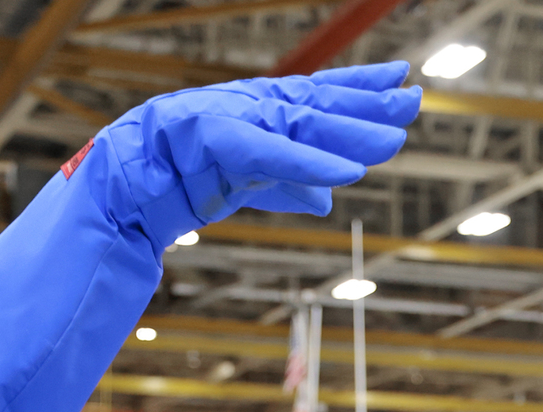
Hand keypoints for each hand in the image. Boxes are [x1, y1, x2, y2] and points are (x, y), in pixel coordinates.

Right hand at [95, 66, 421, 246]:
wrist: (130, 183)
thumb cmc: (185, 176)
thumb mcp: (250, 183)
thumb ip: (289, 186)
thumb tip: (327, 201)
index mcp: (262, 110)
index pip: (320, 94)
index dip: (361, 86)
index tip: (401, 79)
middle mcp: (255, 107)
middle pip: (322, 105)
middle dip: (369, 103)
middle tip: (412, 100)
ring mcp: (238, 122)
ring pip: (305, 127)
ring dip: (352, 134)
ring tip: (394, 139)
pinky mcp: (220, 146)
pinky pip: (274, 157)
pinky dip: (311, 164)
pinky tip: (348, 172)